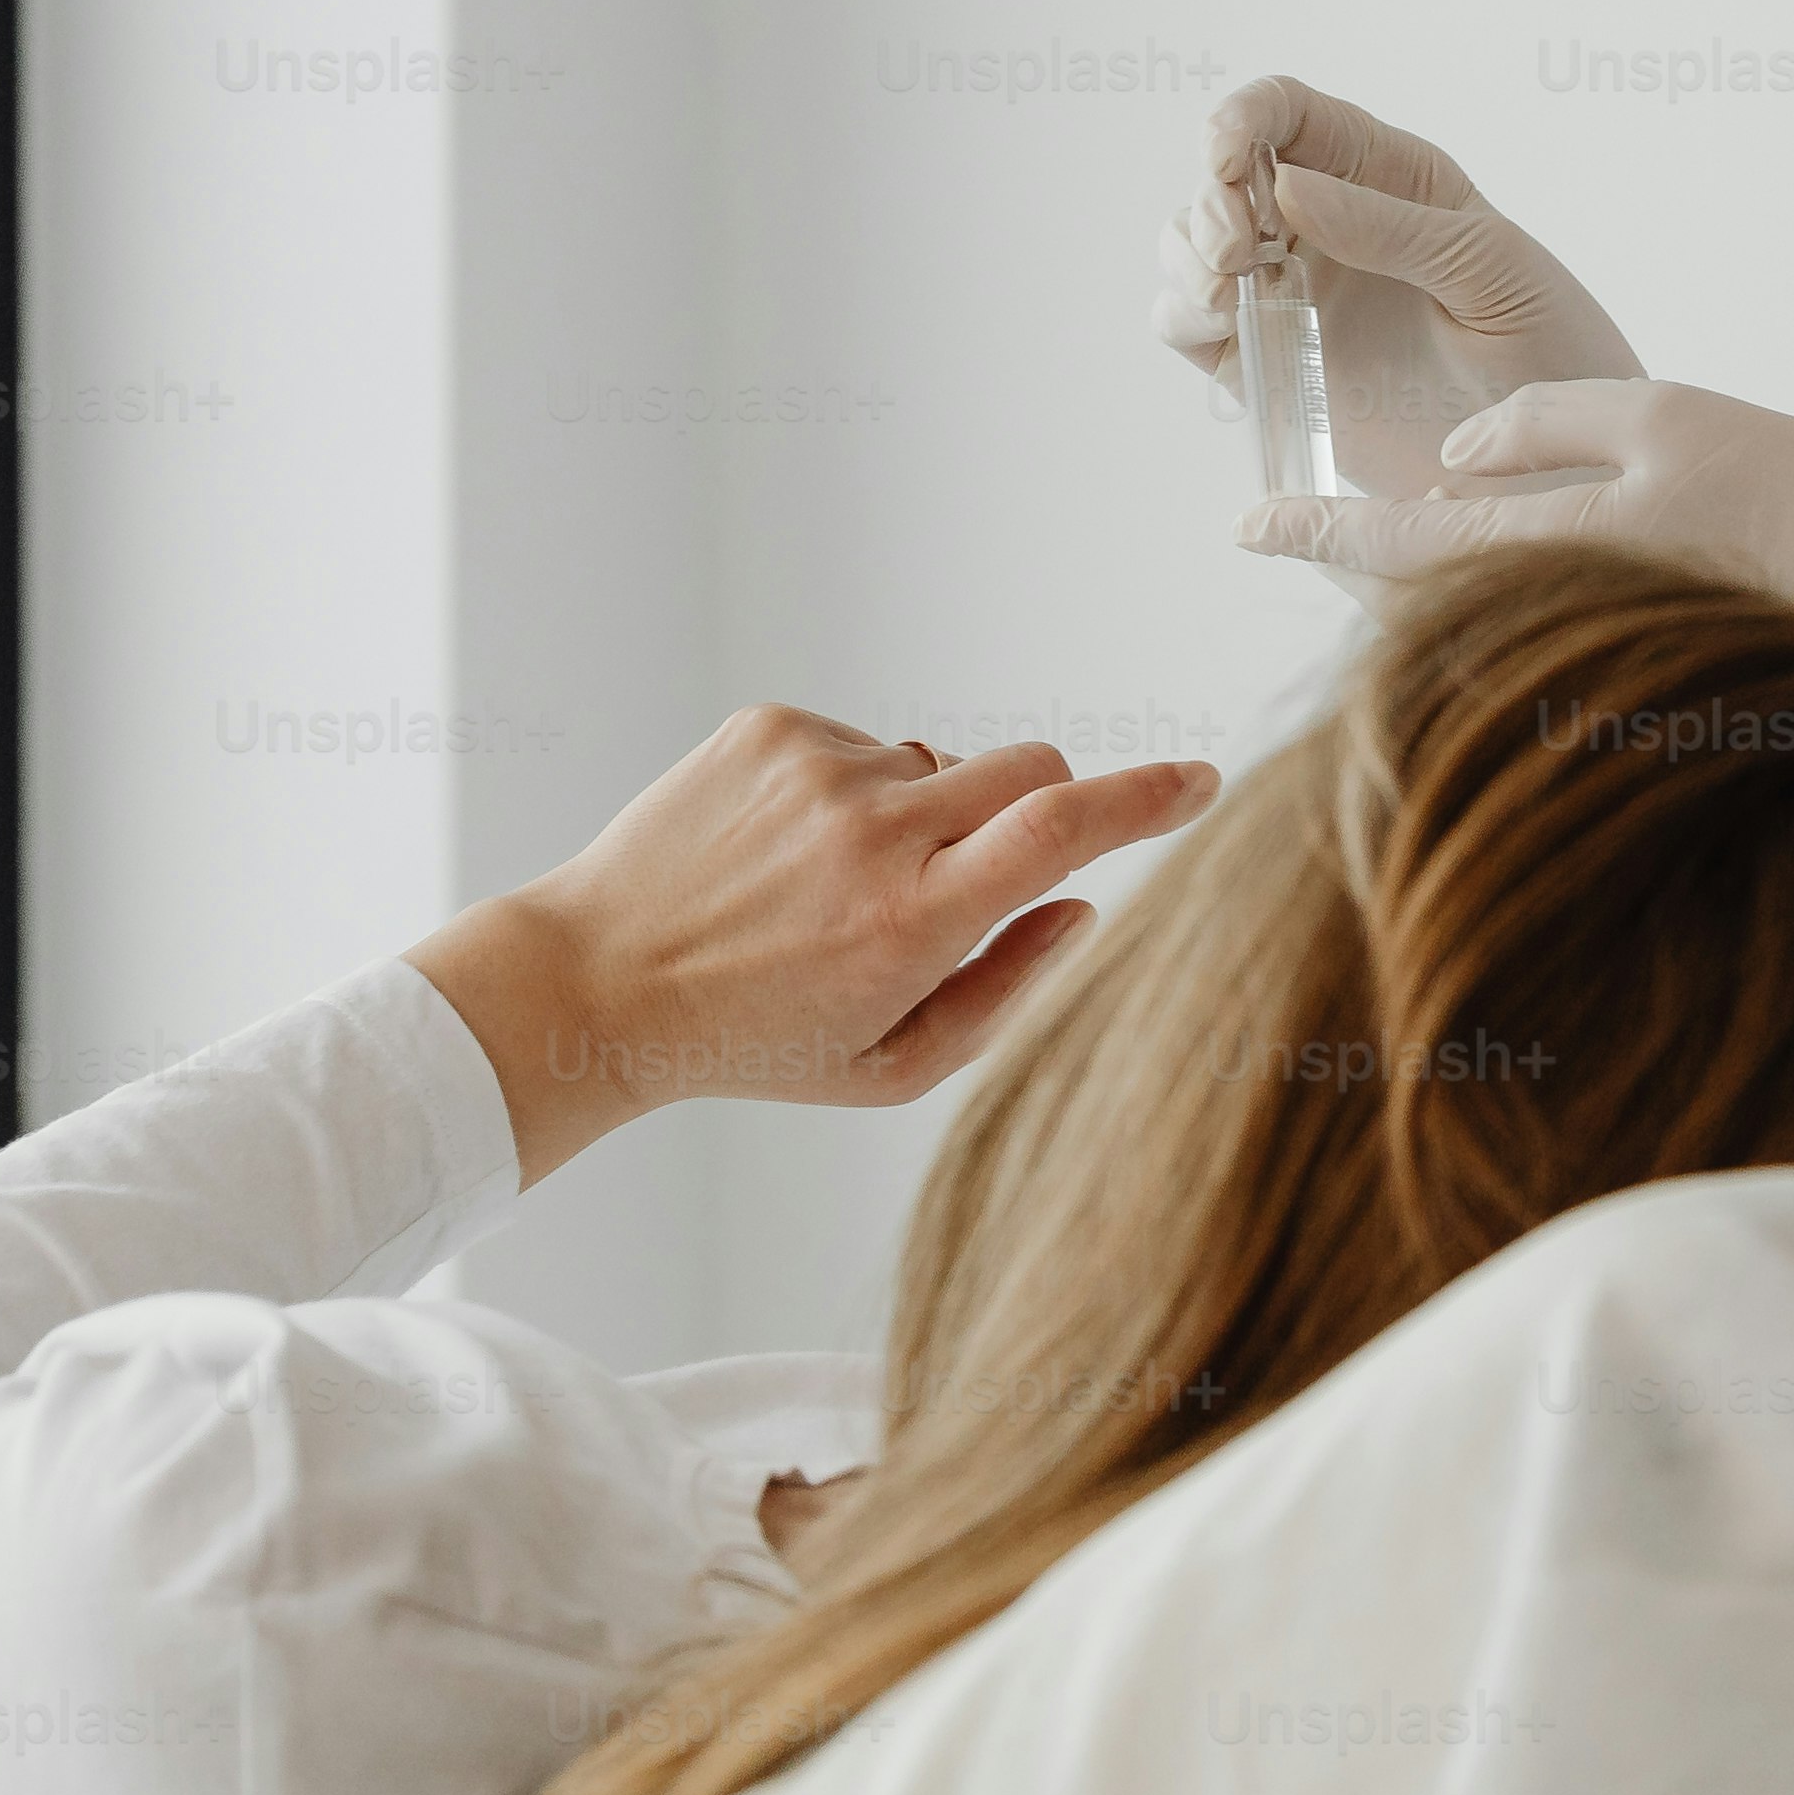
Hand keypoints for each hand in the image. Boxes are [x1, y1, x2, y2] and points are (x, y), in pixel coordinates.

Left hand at [411, 710, 1215, 1184]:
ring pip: (941, 765)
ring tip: (827, 887)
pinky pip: (865, 745)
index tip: (1201, 780)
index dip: (1150, 798)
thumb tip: (1079, 906)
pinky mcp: (772, 728)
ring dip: (920, 816)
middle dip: (1038, 808)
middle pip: (1030, 768)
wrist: (593, 983)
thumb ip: (1004, 989)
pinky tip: (782, 853)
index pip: (1065, 828)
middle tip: (972, 874)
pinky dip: (850, 793)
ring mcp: (820, 768)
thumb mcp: (890, 1066)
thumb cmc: (749, 1042)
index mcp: (913, 923)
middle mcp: (874, 831)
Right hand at [1149, 78, 1646, 491]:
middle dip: (1210, 202)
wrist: (1558, 465)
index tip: (1225, 154)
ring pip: (1192, 247)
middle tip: (1236, 251)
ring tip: (1229, 295)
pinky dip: (1184, 315)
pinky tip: (1222, 327)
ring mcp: (1292, 295)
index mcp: (1387, 177)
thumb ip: (1392, 228)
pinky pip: (1191, 324)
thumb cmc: (1552, 346)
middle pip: (1224, 180)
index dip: (1242, 118)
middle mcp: (1326, 225)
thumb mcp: (1489, 270)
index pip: (1289, 115)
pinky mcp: (1269, 364)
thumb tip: (1286, 185)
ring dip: (1187, 258)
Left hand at [1234, 380, 1793, 726]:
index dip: (1314, 529)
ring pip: (1473, 630)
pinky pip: (1535, 651)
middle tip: (1303, 521)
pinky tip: (1506, 578)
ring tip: (1393, 544)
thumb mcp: (1674, 418)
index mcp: (1565, 553)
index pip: (1400, 545)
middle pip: (1420, 605)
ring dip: (1425, 590)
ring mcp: (1596, 669)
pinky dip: (1497, 614)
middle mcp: (1567, 628)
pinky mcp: (1634, 689)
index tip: (1244, 521)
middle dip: (1361, 562)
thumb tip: (1451, 454)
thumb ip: (1549, 427)